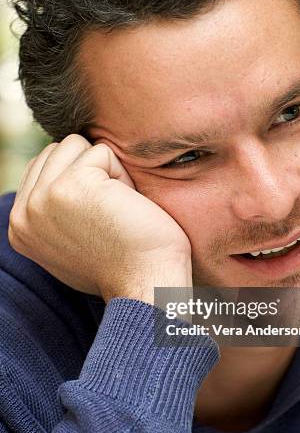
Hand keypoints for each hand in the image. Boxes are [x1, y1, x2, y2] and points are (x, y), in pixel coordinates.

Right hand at [8, 134, 191, 303]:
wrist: (147, 286)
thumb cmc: (125, 266)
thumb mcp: (72, 242)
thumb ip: (55, 211)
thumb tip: (59, 174)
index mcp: (20, 226)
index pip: (45, 167)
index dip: (83, 182)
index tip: (99, 221)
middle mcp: (24, 213)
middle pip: (59, 151)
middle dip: (93, 172)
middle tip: (112, 214)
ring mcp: (43, 198)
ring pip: (77, 146)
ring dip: (107, 171)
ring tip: (118, 209)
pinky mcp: (71, 185)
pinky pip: (103, 152)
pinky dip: (124, 175)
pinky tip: (127, 208)